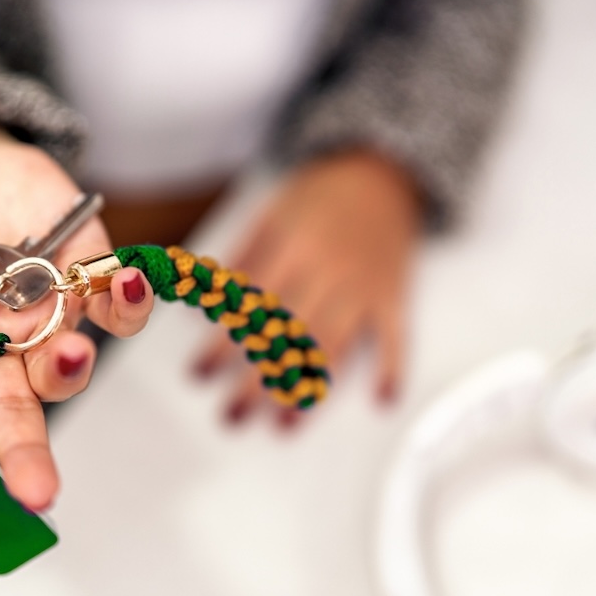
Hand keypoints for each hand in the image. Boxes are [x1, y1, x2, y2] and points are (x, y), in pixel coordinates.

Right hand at [0, 124, 153, 508]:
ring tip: (72, 354)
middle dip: (25, 449)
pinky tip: (124, 284)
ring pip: (64, 364)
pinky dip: (126, 303)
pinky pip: (114, 305)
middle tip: (37, 491)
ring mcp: (43, 312)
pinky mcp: (85, 273)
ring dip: (70, 369)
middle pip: (11, 406)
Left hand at [195, 149, 422, 427]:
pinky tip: (382, 399)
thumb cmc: (319, 197)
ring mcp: (363, 285)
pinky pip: (396, 335)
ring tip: (285, 423)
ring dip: (310, 385)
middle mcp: (327, 271)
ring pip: (334, 343)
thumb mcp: (268, 214)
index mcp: (290, 249)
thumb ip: (237, 260)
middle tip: (232, 416)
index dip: (221, 342)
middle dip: (257, 380)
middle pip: (287, 334)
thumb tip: (201, 305)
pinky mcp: (393, 294)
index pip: (249, 306)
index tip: (200, 372)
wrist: (381, 172)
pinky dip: (392, 367)